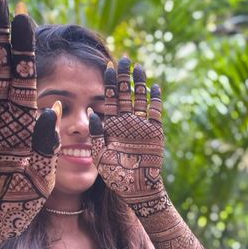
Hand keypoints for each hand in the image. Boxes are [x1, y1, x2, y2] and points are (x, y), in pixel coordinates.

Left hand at [88, 57, 165, 215]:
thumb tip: (91, 111)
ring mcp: (141, 126)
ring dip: (139, 83)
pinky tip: (154, 87)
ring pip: (140, 99)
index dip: (108, 84)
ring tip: (138, 67)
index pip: (108, 99)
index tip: (106, 66)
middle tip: (123, 59)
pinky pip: (155, 112)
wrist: (135, 189)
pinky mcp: (155, 132)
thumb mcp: (99, 155)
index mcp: (110, 126)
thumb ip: (95, 134)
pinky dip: (155, 100)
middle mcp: (125, 122)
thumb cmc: (114, 175)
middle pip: (124, 94)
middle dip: (123, 77)